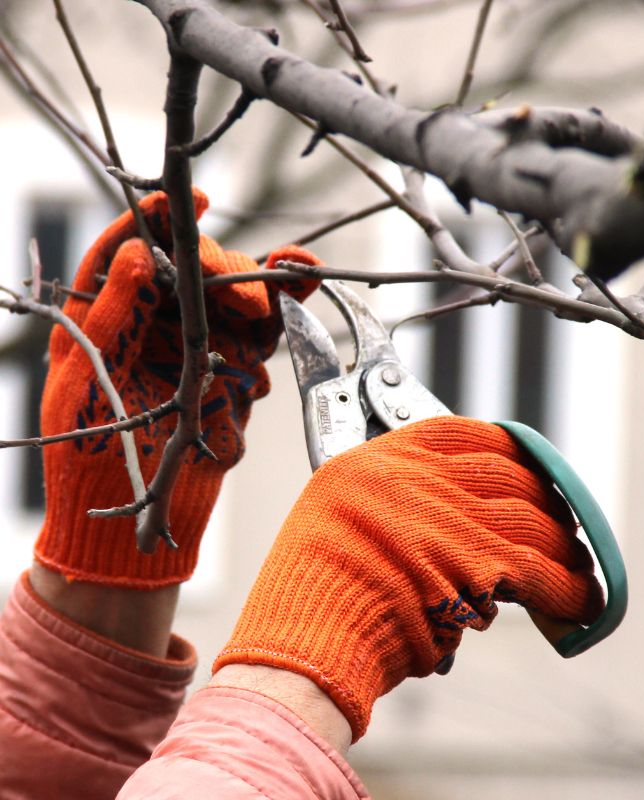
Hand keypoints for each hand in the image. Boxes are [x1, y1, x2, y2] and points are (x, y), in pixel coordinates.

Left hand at [34, 189, 320, 587]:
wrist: (135, 525)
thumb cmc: (89, 458)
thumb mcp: (85, 386)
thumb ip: (113, 319)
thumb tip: (141, 254)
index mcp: (106, 318)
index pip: (130, 251)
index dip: (155, 218)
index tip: (186, 198)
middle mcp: (157, 323)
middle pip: (194, 269)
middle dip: (224, 271)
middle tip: (246, 301)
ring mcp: (201, 344)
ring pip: (237, 292)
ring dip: (267, 280)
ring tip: (295, 275)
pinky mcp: (236, 369)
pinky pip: (265, 331)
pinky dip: (289, 307)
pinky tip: (304, 285)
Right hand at [214, 416, 603, 740]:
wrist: (304, 647)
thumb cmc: (311, 596)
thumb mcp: (338, 518)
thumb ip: (394, 503)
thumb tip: (458, 517)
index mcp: (380, 461)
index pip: (465, 434)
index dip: (508, 448)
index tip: (527, 464)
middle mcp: (417, 480)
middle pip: (509, 476)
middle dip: (545, 501)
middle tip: (560, 520)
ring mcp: (448, 518)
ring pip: (532, 522)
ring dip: (562, 546)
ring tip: (576, 563)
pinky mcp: (476, 567)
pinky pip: (540, 570)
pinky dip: (567, 588)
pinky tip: (583, 598)